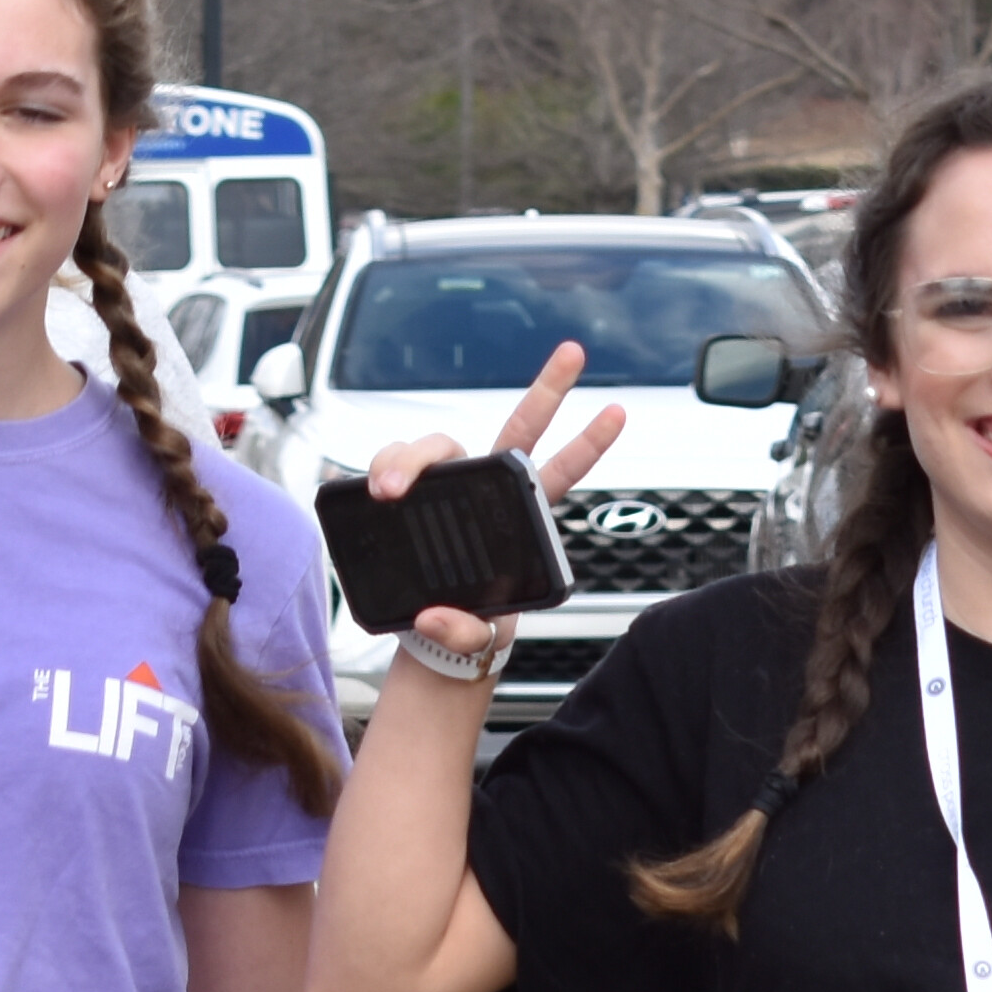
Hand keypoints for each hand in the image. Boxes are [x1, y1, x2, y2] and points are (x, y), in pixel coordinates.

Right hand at [358, 341, 631, 684]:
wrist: (429, 635)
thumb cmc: (464, 626)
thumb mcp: (472, 638)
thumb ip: (462, 632)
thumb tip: (436, 620)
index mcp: (519, 520)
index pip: (559, 473)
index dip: (588, 443)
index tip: (617, 412)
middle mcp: (487, 492)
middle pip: (518, 428)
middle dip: (550, 387)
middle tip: (573, 353)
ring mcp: (446, 487)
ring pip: (437, 446)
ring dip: (413, 457)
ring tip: (390, 488)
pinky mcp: (407, 494)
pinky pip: (392, 464)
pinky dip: (383, 468)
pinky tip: (374, 487)